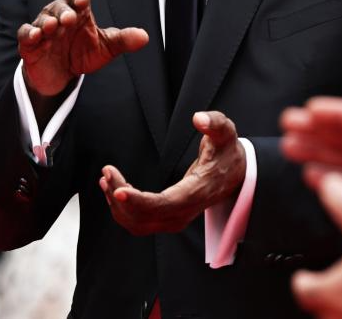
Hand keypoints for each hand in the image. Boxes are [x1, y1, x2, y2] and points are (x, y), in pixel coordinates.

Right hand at [18, 0, 147, 96]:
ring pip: (41, 19)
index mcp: (78, 13)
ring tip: (51, 27)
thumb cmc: (83, 53)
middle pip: (58, 6)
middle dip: (63, 11)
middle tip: (68, 18)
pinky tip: (36, 36)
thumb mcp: (105, 47)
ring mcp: (43, 30)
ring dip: (46, 22)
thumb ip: (123, 40)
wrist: (62, 75)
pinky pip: (26, 34)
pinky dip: (29, 34)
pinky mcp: (30, 44)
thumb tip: (144, 37)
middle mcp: (59, 17)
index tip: (83, 1)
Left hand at [99, 111, 245, 234]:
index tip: (118, 191)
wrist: (235, 175)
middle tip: (107, 172)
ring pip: (138, 224)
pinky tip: (115, 189)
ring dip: (117, 205)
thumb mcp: (226, 133)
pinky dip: (123, 209)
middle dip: (120, 196)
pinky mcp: (168, 218)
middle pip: (144, 217)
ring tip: (106, 179)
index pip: (164, 204)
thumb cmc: (227, 152)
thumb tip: (198, 118)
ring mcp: (176, 219)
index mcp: (197, 192)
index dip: (139, 201)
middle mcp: (185, 212)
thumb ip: (215, 123)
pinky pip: (140, 221)